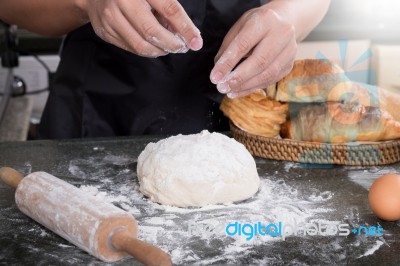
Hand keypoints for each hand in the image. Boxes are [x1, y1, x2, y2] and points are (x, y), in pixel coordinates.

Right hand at [83, 0, 202, 56]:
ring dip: (160, 50)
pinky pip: (131, 48)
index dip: (185, 28)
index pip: (169, 9)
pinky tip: (154, 45)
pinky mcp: (105, 32)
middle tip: (182, 47)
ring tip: (169, 47)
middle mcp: (122, 2)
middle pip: (152, 32)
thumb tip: (186, 32)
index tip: (196, 41)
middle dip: (172, 44)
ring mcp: (110, 18)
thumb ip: (168, 9)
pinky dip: (147, 50)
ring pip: (141, 45)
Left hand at [210, 7, 296, 97]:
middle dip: (238, 78)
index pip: (243, 45)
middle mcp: (282, 34)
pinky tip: (238, 91)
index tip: (215, 77)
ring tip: (228, 91)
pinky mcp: (290, 65)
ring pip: (267, 74)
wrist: (284, 21)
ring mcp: (289, 50)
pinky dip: (252, 88)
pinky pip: (270, 80)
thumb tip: (219, 71)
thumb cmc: (257, 25)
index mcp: (265, 20)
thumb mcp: (240, 28)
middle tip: (221, 87)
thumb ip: (228, 48)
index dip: (228, 63)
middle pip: (259, 62)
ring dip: (245, 86)